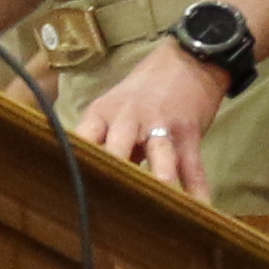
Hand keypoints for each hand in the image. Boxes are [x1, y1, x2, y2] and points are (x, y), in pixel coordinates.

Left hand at [70, 48, 232, 199]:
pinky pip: (192, 165)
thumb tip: (84, 177)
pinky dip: (197, 188)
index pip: (83, 137)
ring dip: (160, 174)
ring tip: (160, 196)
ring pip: (159, 153)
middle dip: (114, 171)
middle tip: (107, 203)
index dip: (76, 161)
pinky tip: (199, 208)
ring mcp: (162, 126)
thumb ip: (103, 142)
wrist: (188, 60)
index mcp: (103, 113)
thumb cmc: (143, 93)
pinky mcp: (189, 133)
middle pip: (118, 146)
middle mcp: (130, 120)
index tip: (69, 189)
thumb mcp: (115, 109)